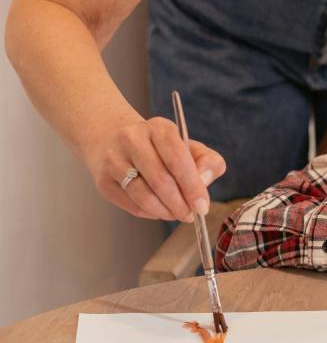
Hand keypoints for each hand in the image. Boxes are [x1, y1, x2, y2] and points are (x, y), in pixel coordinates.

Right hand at [90, 117, 225, 220]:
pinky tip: (160, 211)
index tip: (202, 206)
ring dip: (165, 212)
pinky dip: (150, 213)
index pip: (178, 159)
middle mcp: (133, 139)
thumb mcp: (188, 146)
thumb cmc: (160, 148)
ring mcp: (114, 159)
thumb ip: (207, 161)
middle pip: (161, 180)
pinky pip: (131, 204)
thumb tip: (204, 181)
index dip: (192, 186)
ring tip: (176, 214)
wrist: (114, 140)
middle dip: (180, 204)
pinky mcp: (103, 180)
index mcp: (159, 128)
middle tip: (190, 215)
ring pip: (144, 196)